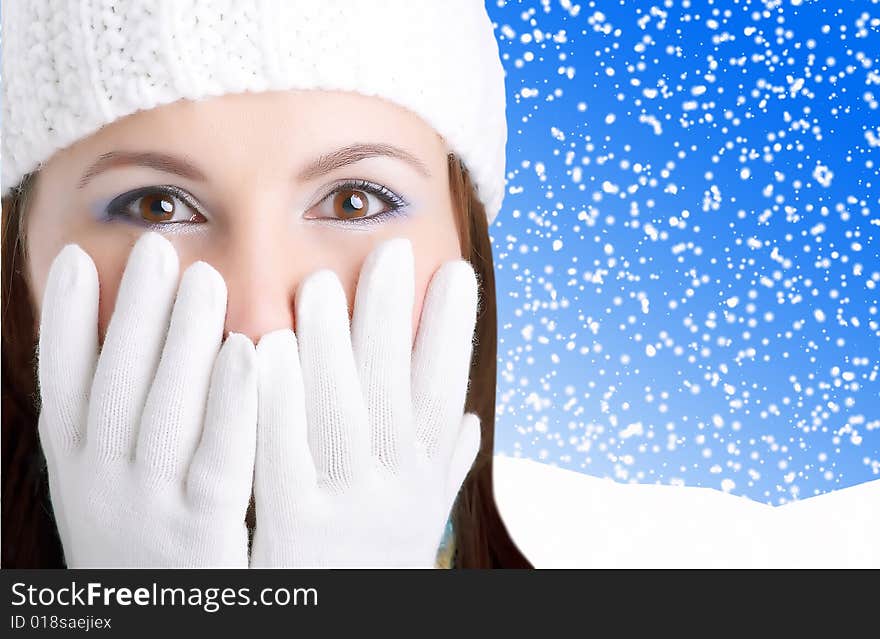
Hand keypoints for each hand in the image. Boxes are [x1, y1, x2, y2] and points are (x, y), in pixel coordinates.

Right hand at [38, 232, 256, 566]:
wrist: (162, 633)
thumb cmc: (142, 552)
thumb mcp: (108, 490)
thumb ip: (114, 427)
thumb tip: (125, 347)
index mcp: (75, 468)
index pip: (61, 380)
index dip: (64, 318)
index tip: (73, 258)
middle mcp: (100, 484)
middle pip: (115, 382)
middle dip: (133, 310)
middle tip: (158, 247)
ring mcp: (147, 509)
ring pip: (163, 409)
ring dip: (180, 339)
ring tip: (201, 276)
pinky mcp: (203, 533)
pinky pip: (218, 457)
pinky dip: (231, 402)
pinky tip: (249, 350)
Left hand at [251, 239, 480, 566]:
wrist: (339, 631)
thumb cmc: (373, 565)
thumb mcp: (418, 519)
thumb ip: (442, 468)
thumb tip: (469, 423)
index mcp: (424, 479)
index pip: (445, 393)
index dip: (452, 333)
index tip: (456, 273)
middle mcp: (395, 492)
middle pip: (397, 393)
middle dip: (394, 321)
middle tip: (389, 253)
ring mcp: (346, 512)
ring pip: (343, 416)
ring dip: (333, 348)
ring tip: (319, 282)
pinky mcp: (292, 535)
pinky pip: (283, 459)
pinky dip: (276, 403)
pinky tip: (263, 348)